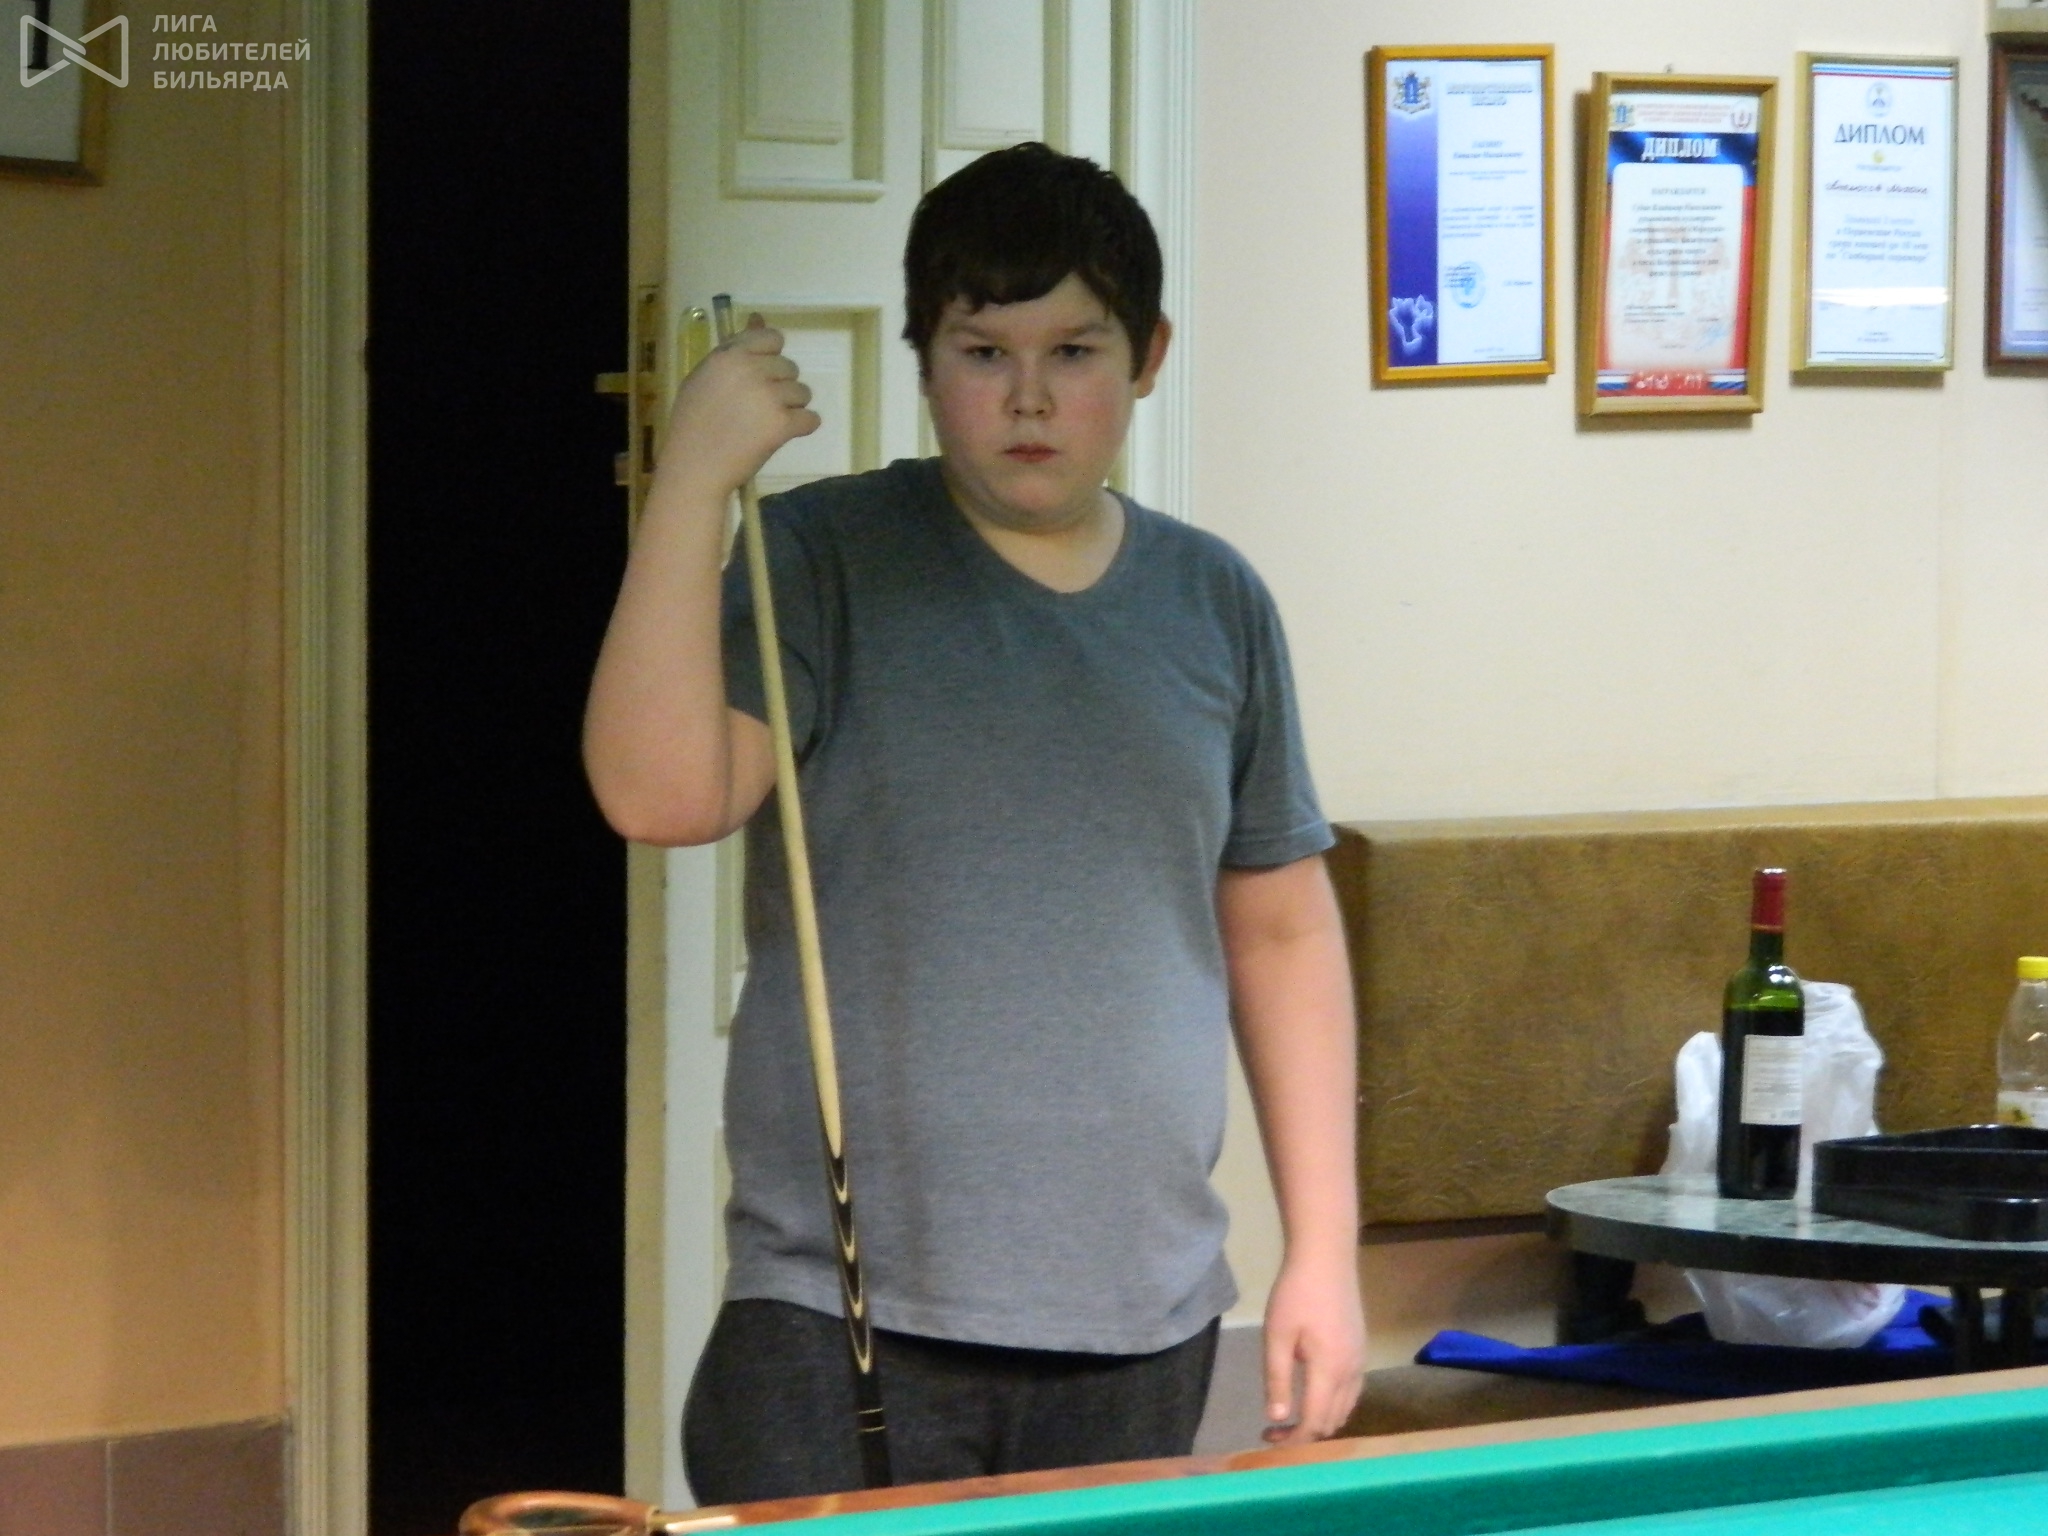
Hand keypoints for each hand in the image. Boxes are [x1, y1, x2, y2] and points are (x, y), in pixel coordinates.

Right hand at [660, 315, 819, 502]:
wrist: (694, 467)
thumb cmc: (693, 423)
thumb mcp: (704, 377)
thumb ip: (734, 349)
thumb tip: (759, 318)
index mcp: (729, 355)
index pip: (772, 339)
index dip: (770, 358)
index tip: (760, 377)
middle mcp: (750, 370)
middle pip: (789, 367)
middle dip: (780, 387)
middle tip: (758, 409)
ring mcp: (768, 396)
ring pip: (803, 392)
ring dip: (791, 407)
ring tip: (767, 423)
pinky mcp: (782, 424)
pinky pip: (811, 419)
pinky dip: (802, 428)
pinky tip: (782, 435)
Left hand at [1260, 1253, 1365, 1444]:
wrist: (1326, 1258)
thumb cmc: (1296, 1294)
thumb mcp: (1277, 1336)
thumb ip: (1277, 1379)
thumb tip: (1277, 1417)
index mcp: (1330, 1371)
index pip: (1315, 1422)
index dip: (1293, 1439)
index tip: (1268, 1437)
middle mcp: (1352, 1372)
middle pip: (1333, 1421)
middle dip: (1305, 1433)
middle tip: (1274, 1428)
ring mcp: (1360, 1361)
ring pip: (1346, 1408)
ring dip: (1321, 1419)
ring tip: (1292, 1414)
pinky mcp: (1361, 1349)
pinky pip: (1352, 1391)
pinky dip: (1334, 1403)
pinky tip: (1313, 1392)